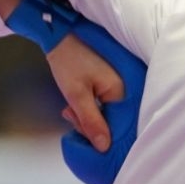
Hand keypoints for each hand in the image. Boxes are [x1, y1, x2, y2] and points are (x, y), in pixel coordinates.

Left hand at [46, 32, 124, 151]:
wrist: (59, 36)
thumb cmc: (69, 62)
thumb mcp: (76, 95)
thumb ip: (91, 121)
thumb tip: (104, 147)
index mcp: (122, 92)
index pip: (117, 126)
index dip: (98, 135)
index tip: (79, 134)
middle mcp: (125, 90)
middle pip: (111, 122)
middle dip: (87, 124)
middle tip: (69, 115)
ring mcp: (117, 86)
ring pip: (104, 115)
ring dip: (84, 116)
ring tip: (68, 109)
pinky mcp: (109, 84)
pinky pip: (102, 105)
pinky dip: (87, 108)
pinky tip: (73, 105)